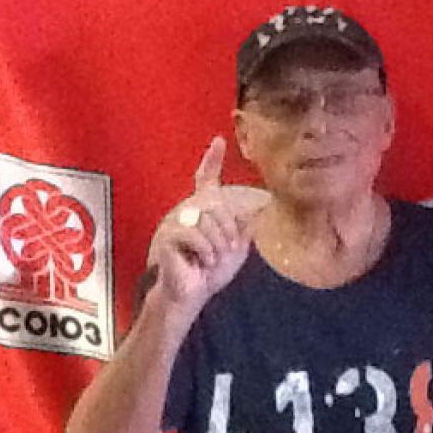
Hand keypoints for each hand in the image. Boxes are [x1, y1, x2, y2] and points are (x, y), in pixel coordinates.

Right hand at [148, 136, 268, 314]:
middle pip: (216, 206)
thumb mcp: (237, 245)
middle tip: (226, 251)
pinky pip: (195, 234)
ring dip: (218, 244)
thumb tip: (265, 203)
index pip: (207, 178)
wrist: (196, 292)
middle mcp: (188, 210)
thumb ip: (246, 224)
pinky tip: (203, 261)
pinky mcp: (168, 237)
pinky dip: (206, 251)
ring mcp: (175, 222)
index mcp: (204, 209)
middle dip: (228, 231)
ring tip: (213, 259)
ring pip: (207, 220)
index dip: (212, 159)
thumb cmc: (213, 270)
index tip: (219, 140)